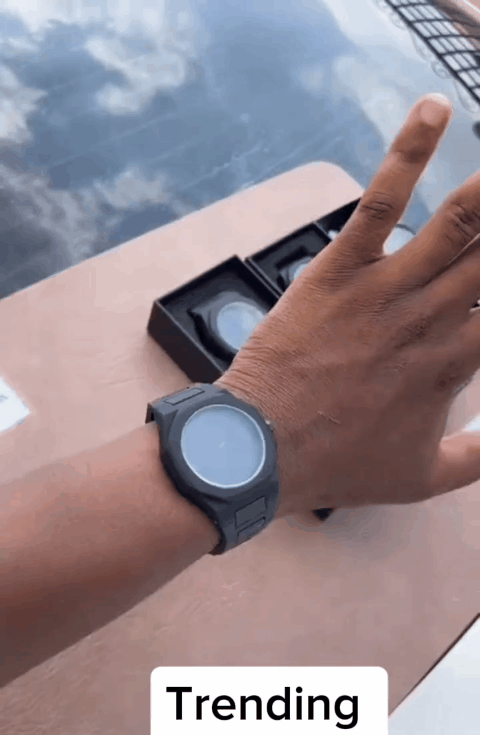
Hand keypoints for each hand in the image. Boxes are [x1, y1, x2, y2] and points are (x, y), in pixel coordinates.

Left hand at [215, 93, 479, 516]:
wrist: (263, 451)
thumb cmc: (338, 465)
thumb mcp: (421, 479)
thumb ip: (479, 459)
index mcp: (454, 366)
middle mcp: (431, 320)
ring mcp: (385, 290)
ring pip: (458, 224)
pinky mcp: (340, 270)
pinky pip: (380, 204)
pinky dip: (408, 155)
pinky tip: (432, 111)